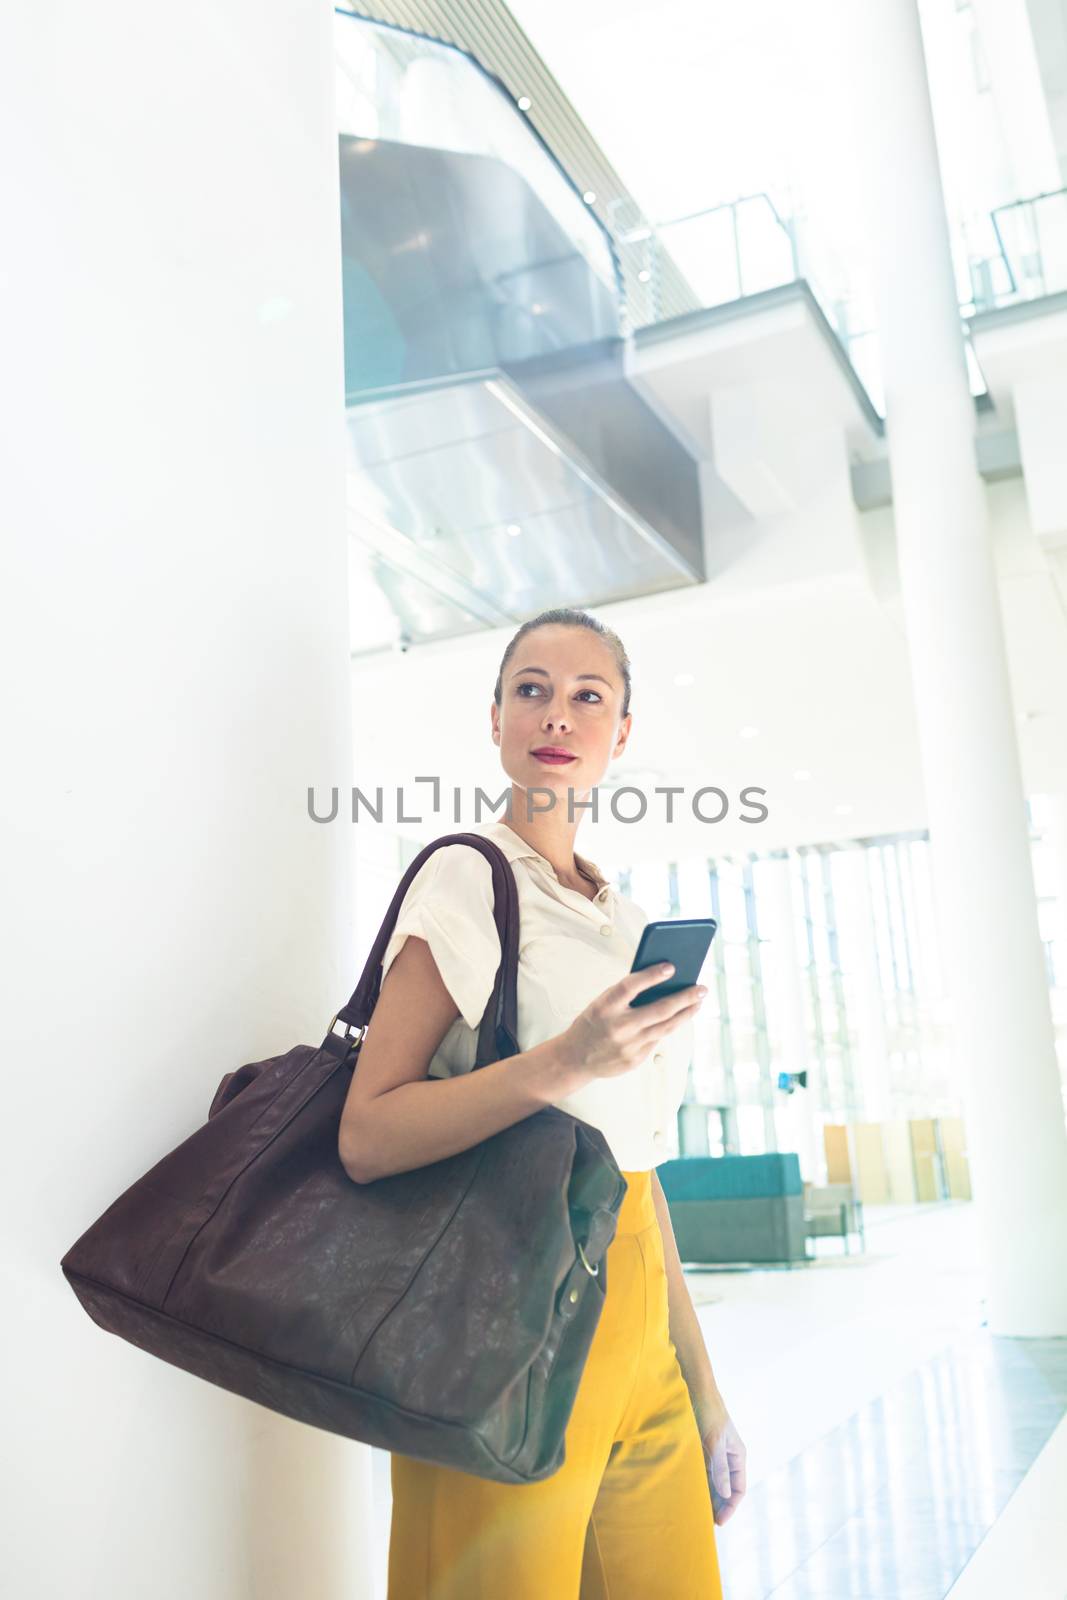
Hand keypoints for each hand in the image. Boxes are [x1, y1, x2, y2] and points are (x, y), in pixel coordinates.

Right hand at [554, 964, 705, 1083]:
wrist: (574, 1058)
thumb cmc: (592, 1022)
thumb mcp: (601, 1003)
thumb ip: (626, 995)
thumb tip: (662, 982)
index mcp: (604, 1007)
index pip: (630, 986)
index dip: (651, 975)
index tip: (671, 966)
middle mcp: (617, 1027)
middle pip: (659, 1010)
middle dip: (684, 998)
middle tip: (701, 988)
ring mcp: (627, 1046)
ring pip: (665, 1027)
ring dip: (686, 1013)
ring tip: (698, 1002)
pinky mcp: (634, 1060)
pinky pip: (656, 1040)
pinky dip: (668, 1027)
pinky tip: (680, 1017)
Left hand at [692, 1389, 746, 1525]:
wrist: (695, 1388)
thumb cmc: (709, 1412)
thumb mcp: (714, 1441)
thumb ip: (719, 1468)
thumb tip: (725, 1494)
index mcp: (737, 1455)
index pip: (739, 1489)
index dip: (730, 1507)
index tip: (719, 1522)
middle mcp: (728, 1456)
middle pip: (726, 1488)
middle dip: (718, 1505)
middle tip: (704, 1521)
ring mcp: (715, 1453)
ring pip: (713, 1481)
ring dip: (707, 1495)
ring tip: (696, 1511)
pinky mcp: (701, 1449)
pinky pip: (702, 1472)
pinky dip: (698, 1483)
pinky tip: (688, 1491)